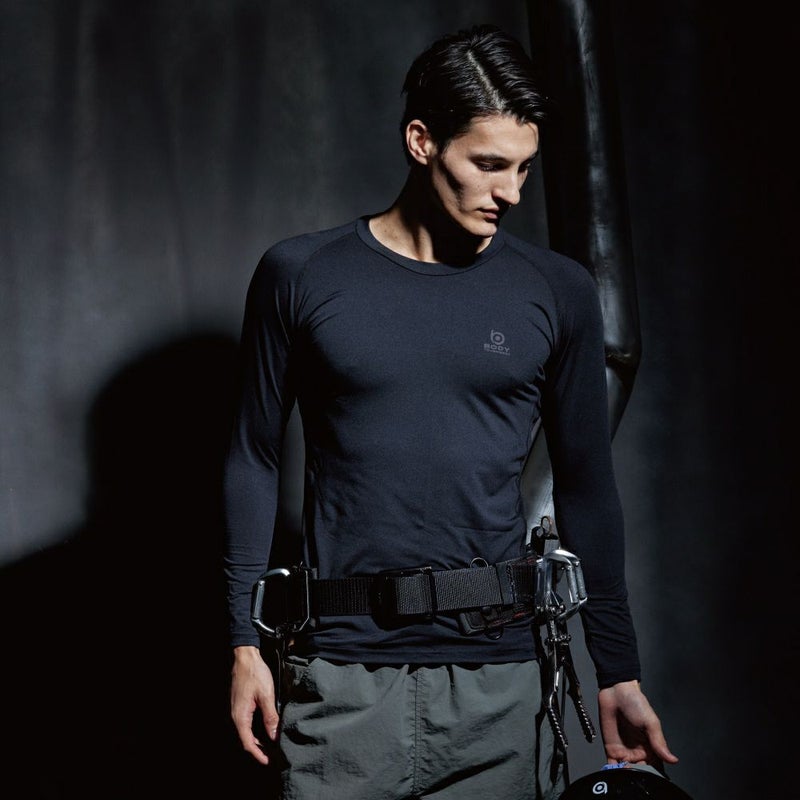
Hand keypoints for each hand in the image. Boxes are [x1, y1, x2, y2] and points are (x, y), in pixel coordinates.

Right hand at [230, 645, 279, 764]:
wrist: (245, 657)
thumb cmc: (255, 674)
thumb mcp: (266, 695)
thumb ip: (270, 717)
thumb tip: (274, 736)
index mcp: (240, 716)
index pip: (248, 743)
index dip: (259, 755)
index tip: (270, 762)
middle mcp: (236, 716)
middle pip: (247, 740)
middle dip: (260, 750)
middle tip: (275, 756)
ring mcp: (237, 711)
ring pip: (247, 732)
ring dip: (258, 741)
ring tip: (273, 746)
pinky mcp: (240, 706)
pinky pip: (247, 724)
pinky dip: (256, 731)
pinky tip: (266, 730)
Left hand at [597, 679, 678, 768]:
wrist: (615, 692)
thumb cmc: (636, 703)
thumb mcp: (651, 723)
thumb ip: (659, 743)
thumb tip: (673, 760)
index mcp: (651, 749)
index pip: (654, 769)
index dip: (653, 776)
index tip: (651, 779)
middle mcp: (638, 753)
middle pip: (639, 773)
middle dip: (637, 777)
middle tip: (635, 773)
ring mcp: (624, 752)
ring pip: (625, 772)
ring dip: (625, 776)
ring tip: (625, 772)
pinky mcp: (611, 749)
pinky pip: (611, 766)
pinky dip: (613, 773)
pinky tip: (614, 774)